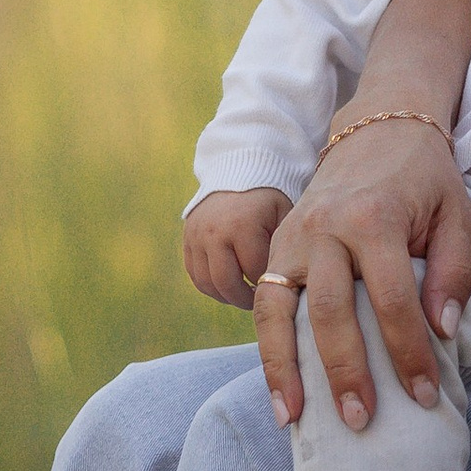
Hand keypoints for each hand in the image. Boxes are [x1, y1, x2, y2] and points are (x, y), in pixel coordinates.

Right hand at [183, 189, 290, 312]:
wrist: (239, 169)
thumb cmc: (268, 198)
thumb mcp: (283, 217)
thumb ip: (281, 250)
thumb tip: (281, 286)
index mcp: (242, 227)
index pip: (254, 273)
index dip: (266, 285)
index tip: (277, 289)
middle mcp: (214, 233)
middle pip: (226, 284)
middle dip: (244, 299)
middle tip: (257, 301)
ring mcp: (196, 236)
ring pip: (206, 284)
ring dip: (225, 296)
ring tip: (242, 294)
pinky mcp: (187, 238)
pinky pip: (194, 274)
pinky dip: (210, 285)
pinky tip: (227, 285)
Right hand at [250, 118, 470, 424]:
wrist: (378, 128)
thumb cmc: (425, 180)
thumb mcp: (458, 216)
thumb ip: (455, 273)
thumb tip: (440, 331)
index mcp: (375, 217)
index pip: (393, 300)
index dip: (409, 354)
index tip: (425, 396)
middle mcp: (326, 227)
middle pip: (330, 311)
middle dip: (345, 372)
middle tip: (362, 421)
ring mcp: (293, 235)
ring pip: (279, 309)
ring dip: (286, 369)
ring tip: (293, 419)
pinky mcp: (275, 244)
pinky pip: (263, 302)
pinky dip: (266, 350)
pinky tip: (279, 392)